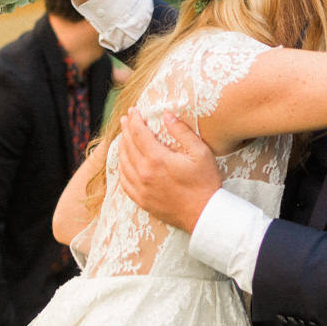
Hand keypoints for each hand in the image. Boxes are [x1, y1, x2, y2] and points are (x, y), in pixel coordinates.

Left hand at [117, 109, 220, 231]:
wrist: (204, 214)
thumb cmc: (205, 182)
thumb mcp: (200, 152)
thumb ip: (182, 131)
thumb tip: (166, 115)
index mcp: (157, 159)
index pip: (139, 133)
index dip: (134, 120)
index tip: (133, 111)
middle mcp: (144, 173)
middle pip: (128, 146)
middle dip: (126, 130)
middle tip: (126, 119)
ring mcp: (140, 188)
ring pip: (123, 163)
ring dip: (121, 147)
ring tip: (124, 137)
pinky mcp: (141, 200)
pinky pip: (124, 181)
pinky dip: (121, 168)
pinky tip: (124, 162)